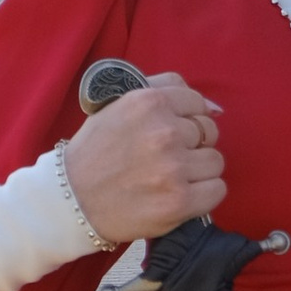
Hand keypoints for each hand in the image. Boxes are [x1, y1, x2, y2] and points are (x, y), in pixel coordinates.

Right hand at [63, 71, 225, 245]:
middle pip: (209, 132)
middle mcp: (164, 131)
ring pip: (215, 162)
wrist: (72, 200)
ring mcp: (173, 168)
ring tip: (171, 178)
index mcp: (149, 102)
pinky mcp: (179, 201)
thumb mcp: (119, 104)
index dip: (187, 120)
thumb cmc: (96, 152)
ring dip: (199, 171)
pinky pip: (217, 190)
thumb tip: (215, 107)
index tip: (172, 135)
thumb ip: (165, 90)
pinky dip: (204, 195)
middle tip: (166, 159)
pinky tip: (180, 195)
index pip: (197, 103)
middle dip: (192, 145)